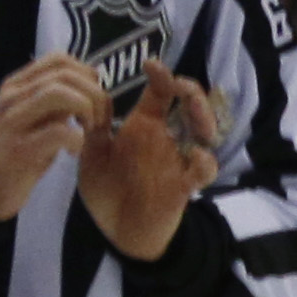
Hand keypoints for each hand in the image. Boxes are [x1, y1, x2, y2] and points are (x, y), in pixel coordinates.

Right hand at [0, 53, 103, 220]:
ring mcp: (14, 120)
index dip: (87, 75)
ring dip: (87, 111)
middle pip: (65, 74)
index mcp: (18, 85)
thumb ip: (58, 100)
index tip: (94, 99)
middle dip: (94, 95)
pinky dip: (77, 140)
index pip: (59, 59)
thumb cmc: (19, 149)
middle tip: (97, 120)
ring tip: (88, 131)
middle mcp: (13, 96)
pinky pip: (60, 132)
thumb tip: (92, 86)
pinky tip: (73, 152)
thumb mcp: (37, 117)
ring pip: (60, 94)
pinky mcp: (21, 148)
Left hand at [78, 68, 223, 260]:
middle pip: (190, 106)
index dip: (161, 75)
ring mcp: (177, 162)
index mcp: (144, 126)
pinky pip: (202, 173)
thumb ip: (94, 127)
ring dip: (205, 120)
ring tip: (196, 116)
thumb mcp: (92, 153)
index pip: (160, 92)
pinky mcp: (183, 187)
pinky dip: (204, 163)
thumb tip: (91, 93)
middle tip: (181, 87)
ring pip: (204, 134)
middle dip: (192, 92)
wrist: (117, 232)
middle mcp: (165, 139)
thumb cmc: (107, 190)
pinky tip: (196, 158)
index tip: (151, 64)